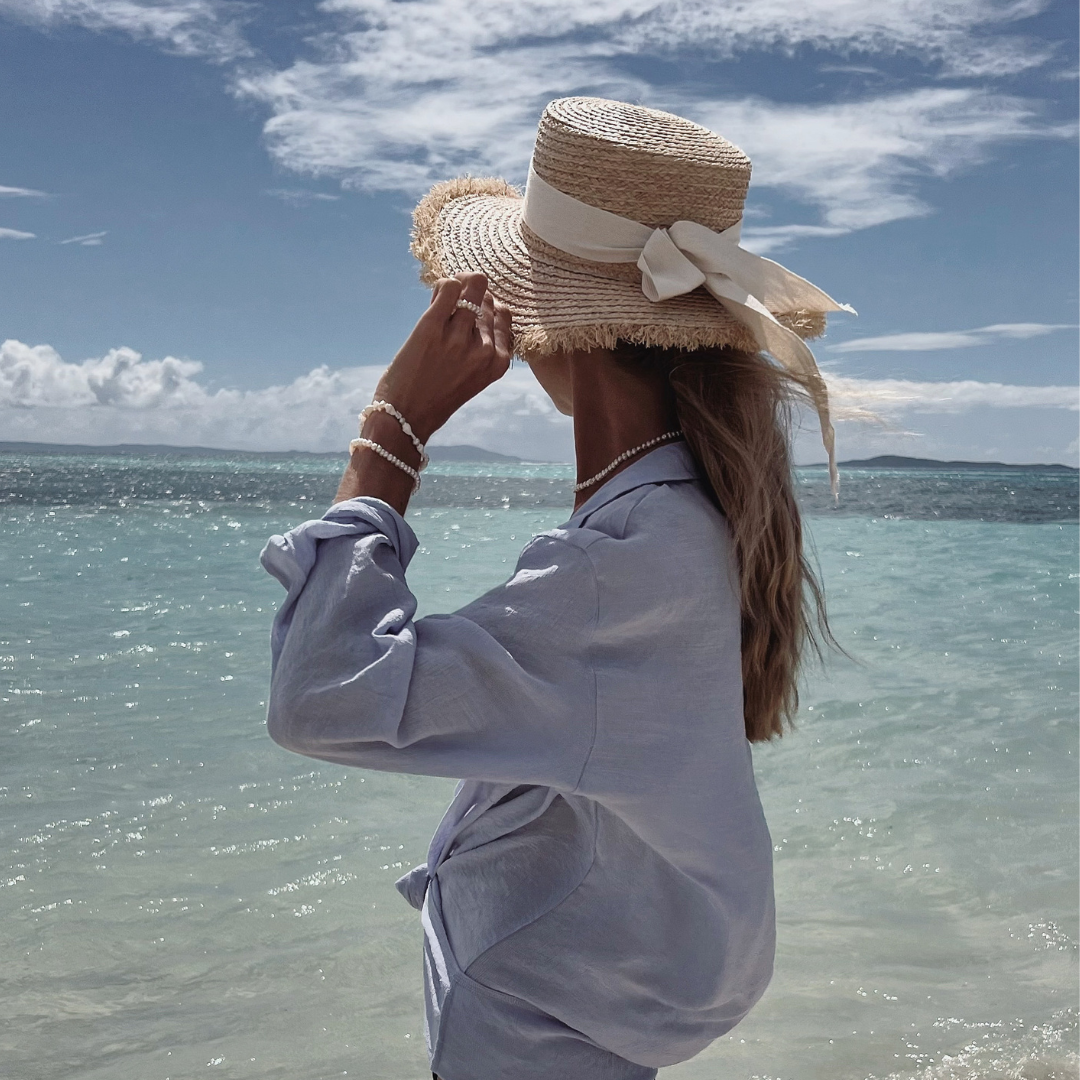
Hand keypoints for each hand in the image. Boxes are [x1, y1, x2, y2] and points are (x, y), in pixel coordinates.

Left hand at [333, 272, 511, 512]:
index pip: (504, 317)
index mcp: (497, 363)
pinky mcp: (432, 327)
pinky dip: (445, 284)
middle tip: (454, 303)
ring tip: (444, 298)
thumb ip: (479, 346)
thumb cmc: (436, 398)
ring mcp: (458, 337)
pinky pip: (448, 289)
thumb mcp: (471, 376)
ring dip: (458, 286)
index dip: (487, 308)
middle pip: (486, 302)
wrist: (406, 418)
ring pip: (470, 290)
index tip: (473, 309)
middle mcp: (483, 349)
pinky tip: (439, 292)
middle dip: (472, 296)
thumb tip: (475, 303)